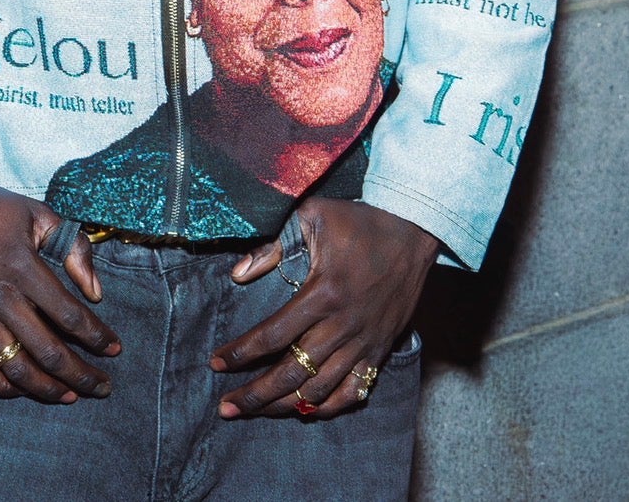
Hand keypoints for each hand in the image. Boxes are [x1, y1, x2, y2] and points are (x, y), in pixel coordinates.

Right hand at [0, 183, 120, 403]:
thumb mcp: (36, 213)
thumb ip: (72, 247)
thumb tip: (95, 291)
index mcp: (22, 267)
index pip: (69, 315)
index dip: (97, 336)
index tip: (115, 348)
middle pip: (48, 351)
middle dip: (81, 374)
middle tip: (102, 387)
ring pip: (17, 368)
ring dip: (48, 388)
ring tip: (70, 396)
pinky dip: (5, 386)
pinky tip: (25, 390)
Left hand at [209, 198, 437, 421]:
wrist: (413, 230)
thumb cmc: (359, 220)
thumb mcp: (312, 217)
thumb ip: (273, 246)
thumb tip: (238, 274)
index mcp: (322, 293)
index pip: (273, 335)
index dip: (241, 353)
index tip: (216, 363)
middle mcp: (342, 326)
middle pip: (292, 373)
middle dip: (255, 394)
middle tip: (226, 407)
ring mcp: (363, 342)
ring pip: (319, 390)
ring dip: (284, 405)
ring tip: (257, 411)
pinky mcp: (380, 349)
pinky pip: (354, 392)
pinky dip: (329, 407)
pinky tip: (306, 410)